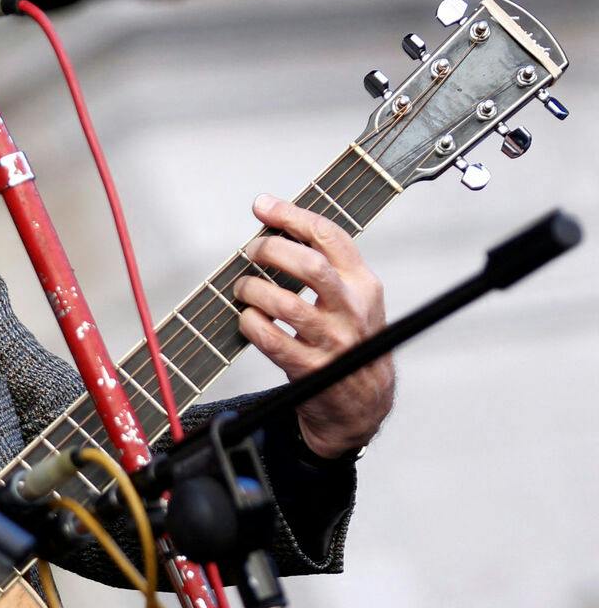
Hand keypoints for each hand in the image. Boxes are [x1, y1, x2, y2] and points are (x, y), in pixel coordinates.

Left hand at [237, 194, 394, 456]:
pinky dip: (251, 324)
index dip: (292, 216)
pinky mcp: (310, 368)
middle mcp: (351, 309)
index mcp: (363, 284)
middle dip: (271, 251)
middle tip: (252, 252)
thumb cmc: (350, 342)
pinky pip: (271, 340)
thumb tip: (278, 228)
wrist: (363, 401)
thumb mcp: (353, 299)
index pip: (330, 237)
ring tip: (243, 289)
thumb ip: (326, 267)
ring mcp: (332, 340)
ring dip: (253, 290)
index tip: (263, 205)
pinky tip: (247, 319)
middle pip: (309, 266)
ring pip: (285, 304)